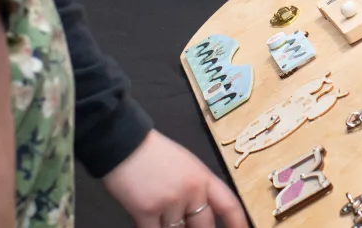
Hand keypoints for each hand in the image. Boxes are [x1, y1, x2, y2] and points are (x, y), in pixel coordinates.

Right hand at [101, 131, 247, 227]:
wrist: (123, 143)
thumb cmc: (152, 153)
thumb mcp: (185, 165)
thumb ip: (195, 189)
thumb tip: (196, 215)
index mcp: (203, 177)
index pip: (229, 206)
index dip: (238, 224)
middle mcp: (191, 191)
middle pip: (203, 226)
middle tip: (188, 225)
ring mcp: (169, 202)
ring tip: (161, 214)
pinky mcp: (146, 211)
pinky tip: (148, 222)